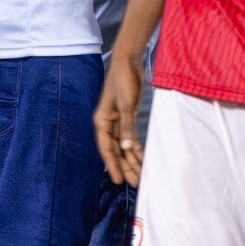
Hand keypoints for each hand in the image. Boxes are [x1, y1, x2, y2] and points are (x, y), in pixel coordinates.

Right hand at [93, 55, 144, 186]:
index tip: (118, 180)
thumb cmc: (123, 81)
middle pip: (117, 150)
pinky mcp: (127, 115)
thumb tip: (127, 147)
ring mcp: (117, 121)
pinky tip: (142, 157)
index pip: (107, 149)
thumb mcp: (126, 104)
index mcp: (102, 122)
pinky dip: (137, 147)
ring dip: (132, 159)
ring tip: (140, 175)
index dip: (113, 165)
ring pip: (124, 145)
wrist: (128, 62)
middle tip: (135, 183)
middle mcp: (107, 124)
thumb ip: (127, 126)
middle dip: (125, 167)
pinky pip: (131, 136)